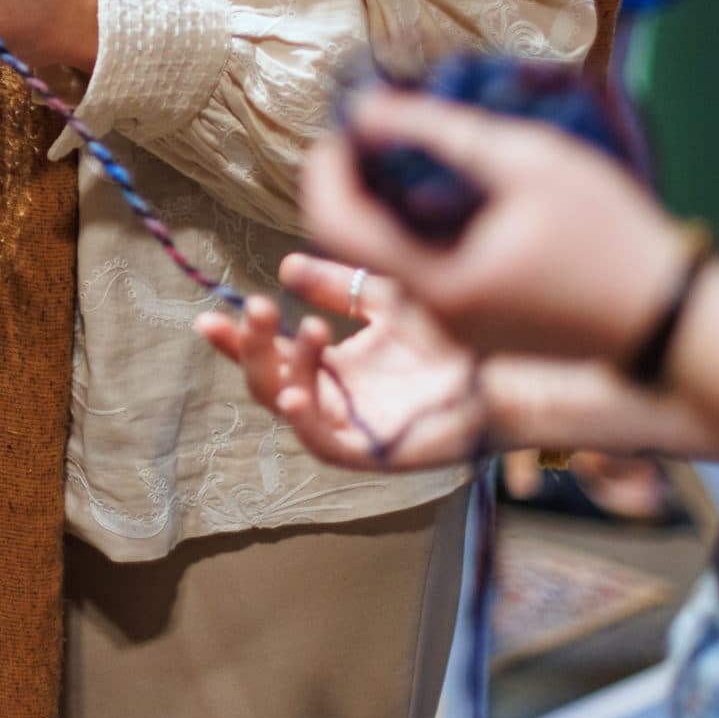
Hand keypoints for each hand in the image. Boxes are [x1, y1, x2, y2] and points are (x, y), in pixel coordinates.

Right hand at [198, 258, 489, 471]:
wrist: (509, 371)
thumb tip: (287, 265)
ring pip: (291, 406)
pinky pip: (324, 442)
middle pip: (269, 380)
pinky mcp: (373, 452)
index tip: (209, 314)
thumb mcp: (385, 297)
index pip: (272, 353)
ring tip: (306, 330)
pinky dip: (305, 419)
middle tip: (257, 309)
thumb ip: (338, 284)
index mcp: (332, 367)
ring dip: (285, 369)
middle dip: (253, 347)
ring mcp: (351, 427)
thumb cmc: (453, 338)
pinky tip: (295, 392)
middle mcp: (334, 398)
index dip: (239, 338)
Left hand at [302, 90, 690, 362]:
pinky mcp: (481, 330)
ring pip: (384, 263)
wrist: (678, 325)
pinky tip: (431, 192)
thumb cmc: (613, 238)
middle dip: (343, 187)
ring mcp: (458, 330)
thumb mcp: (528, 162)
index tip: (339, 126)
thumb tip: (366, 107)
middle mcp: (436, 318)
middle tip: (360, 135)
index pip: (336, 227)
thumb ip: (439, 132)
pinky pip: (420, 277)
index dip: (324, 171)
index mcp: (439, 285)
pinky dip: (407, 233)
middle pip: (352, 247)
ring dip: (374, 208)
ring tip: (393, 153)